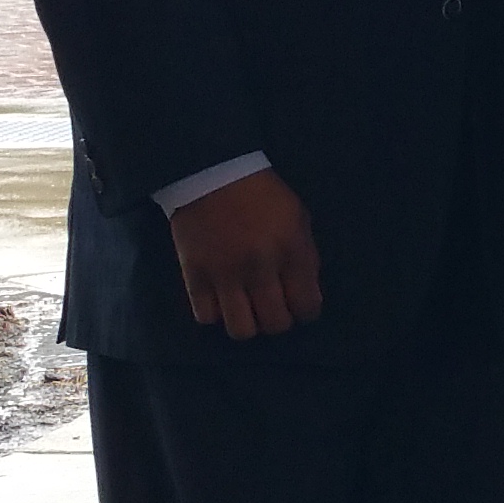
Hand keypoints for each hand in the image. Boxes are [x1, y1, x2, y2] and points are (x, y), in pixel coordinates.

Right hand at [164, 167, 324, 340]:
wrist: (211, 172)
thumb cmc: (262, 194)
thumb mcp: (298, 217)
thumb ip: (306, 257)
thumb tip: (308, 294)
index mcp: (291, 250)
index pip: (307, 306)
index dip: (306, 312)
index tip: (299, 307)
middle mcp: (260, 268)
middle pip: (276, 324)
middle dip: (279, 321)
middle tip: (273, 308)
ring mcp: (225, 274)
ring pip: (242, 330)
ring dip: (248, 324)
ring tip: (247, 309)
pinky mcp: (195, 275)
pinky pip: (207, 317)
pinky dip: (216, 314)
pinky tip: (221, 300)